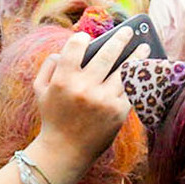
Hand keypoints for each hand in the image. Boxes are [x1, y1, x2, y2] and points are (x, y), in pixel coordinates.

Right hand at [31, 29, 135, 168]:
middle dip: (119, 39)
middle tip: (127, 32)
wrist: (65, 151)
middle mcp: (84, 88)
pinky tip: (142, 70)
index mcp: (63, 80)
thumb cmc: (53, 117)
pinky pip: (130, 89)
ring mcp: (103, 100)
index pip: (76, 47)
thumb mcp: (40, 90)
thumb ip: (48, 66)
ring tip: (144, 46)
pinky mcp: (118, 112)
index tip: (88, 37)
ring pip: (124, 70)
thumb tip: (63, 49)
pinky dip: (137, 77)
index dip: (82, 38)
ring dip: (136, 54)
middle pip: (106, 54)